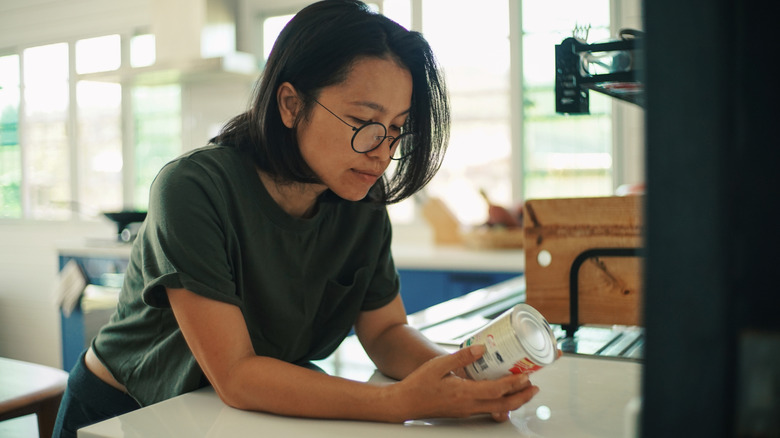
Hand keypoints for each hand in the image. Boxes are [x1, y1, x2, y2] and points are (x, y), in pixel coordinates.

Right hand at [383, 345, 538, 421]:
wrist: (405, 403)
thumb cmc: (418, 385)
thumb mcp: (438, 365)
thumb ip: (461, 357)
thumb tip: (481, 348)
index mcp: (464, 393)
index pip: (496, 391)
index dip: (514, 384)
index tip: (527, 376)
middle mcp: (469, 405)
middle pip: (503, 405)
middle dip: (522, 397)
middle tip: (535, 387)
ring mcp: (467, 410)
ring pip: (498, 409)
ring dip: (514, 401)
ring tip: (524, 390)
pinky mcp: (464, 411)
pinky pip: (488, 408)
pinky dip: (501, 402)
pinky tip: (503, 393)